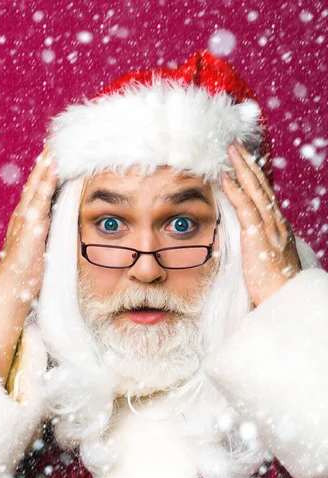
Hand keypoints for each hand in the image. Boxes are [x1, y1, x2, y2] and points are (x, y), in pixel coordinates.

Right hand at [0, 146, 57, 385]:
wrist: (11, 292)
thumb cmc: (27, 277)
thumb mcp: (40, 252)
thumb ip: (48, 239)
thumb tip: (62, 233)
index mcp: (26, 221)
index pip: (37, 192)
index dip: (45, 173)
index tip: (55, 156)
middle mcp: (23, 216)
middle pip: (36, 183)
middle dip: (46, 163)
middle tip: (56, 142)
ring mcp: (25, 220)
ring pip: (37, 186)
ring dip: (46, 165)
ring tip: (56, 146)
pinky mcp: (30, 227)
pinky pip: (40, 198)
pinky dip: (46, 181)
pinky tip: (53, 168)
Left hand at [221, 141, 300, 306]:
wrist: (285, 300)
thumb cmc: (274, 286)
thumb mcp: (265, 260)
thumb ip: (254, 246)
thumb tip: (237, 241)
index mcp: (278, 227)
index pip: (265, 195)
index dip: (255, 176)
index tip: (244, 161)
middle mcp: (277, 223)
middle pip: (262, 186)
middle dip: (248, 163)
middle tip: (235, 145)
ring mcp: (270, 228)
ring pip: (255, 191)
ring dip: (242, 168)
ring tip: (230, 150)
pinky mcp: (259, 237)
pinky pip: (246, 209)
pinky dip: (235, 191)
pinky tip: (225, 178)